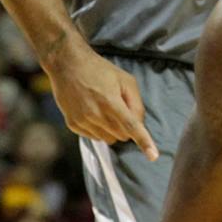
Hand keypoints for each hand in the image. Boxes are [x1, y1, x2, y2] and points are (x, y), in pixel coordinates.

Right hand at [43, 40, 156, 160]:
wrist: (67, 65)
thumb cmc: (99, 70)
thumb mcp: (125, 80)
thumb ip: (136, 103)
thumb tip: (139, 124)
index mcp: (110, 101)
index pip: (131, 126)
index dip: (144, 141)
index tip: (153, 156)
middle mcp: (95, 114)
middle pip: (122, 136)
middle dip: (125, 127)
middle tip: (118, 109)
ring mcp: (82, 120)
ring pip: (108, 139)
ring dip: (111, 129)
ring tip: (103, 109)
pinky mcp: (73, 124)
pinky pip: (94, 137)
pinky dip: (98, 129)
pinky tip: (92, 112)